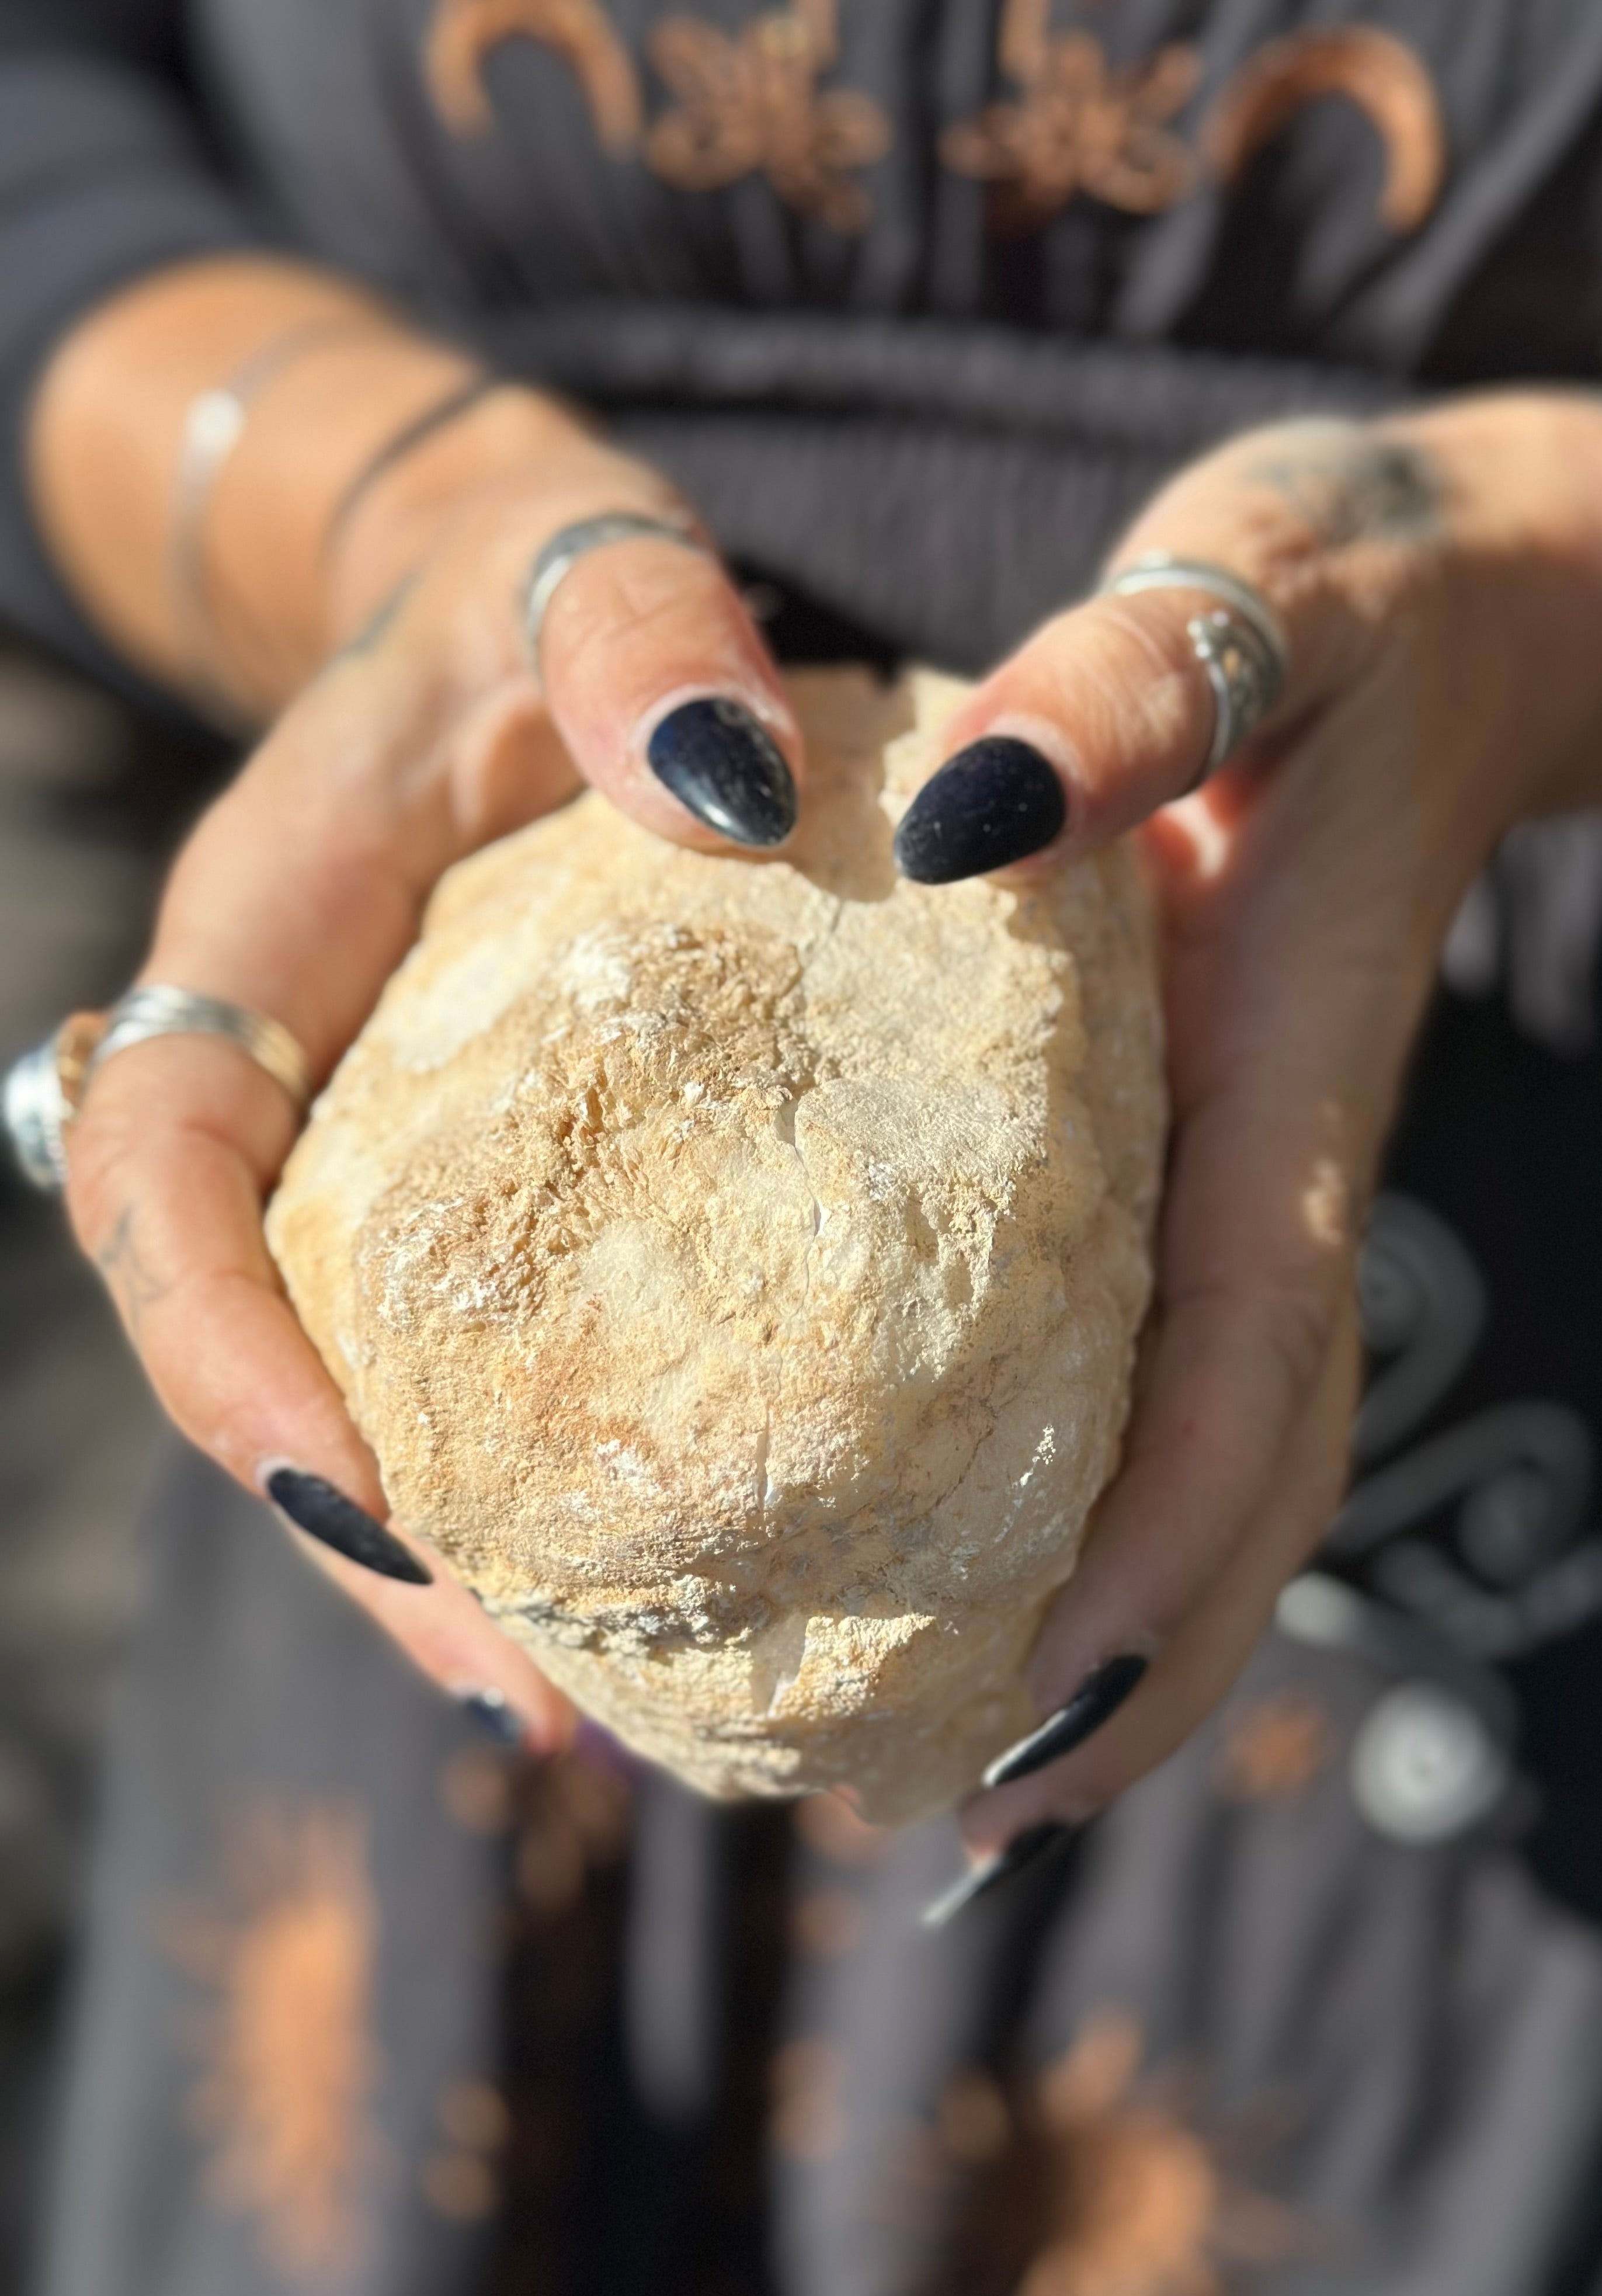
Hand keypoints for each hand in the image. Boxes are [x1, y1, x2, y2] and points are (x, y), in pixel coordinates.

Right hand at [62, 390, 802, 1746]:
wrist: (544, 607)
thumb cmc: (544, 588)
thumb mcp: (579, 566)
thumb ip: (629, 634)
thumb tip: (732, 778)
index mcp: (257, 951)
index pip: (168, 1177)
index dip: (227, 1350)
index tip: (352, 1500)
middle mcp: (292, 1085)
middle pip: (254, 1357)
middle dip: (365, 1544)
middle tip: (530, 1699)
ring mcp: (375, 1158)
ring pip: (359, 1393)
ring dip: (452, 1568)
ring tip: (598, 1722)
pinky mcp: (474, 1198)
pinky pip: (468, 1362)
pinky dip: (535, 1490)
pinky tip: (655, 1597)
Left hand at [910, 398, 1601, 1876]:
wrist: (1449, 598)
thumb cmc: (1338, 596)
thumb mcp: (1249, 588)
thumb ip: (1139, 682)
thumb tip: (980, 810)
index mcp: (1277, 1084)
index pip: (1240, 1369)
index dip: (1157, 1554)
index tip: (1035, 1710)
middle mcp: (1277, 1175)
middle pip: (1248, 1483)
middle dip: (1133, 1670)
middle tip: (967, 1824)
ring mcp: (1258, 1187)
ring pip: (1230, 1466)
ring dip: (1127, 1635)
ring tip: (971, 1778)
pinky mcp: (1217, 1169)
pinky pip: (1187, 1387)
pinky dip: (1117, 1517)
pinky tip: (999, 1579)